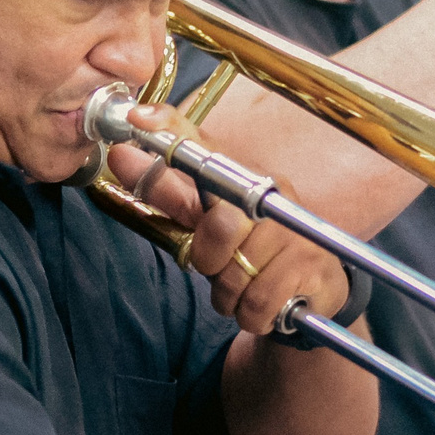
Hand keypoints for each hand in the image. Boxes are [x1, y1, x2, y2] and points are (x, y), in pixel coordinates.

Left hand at [107, 101, 352, 337]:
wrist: (312, 289)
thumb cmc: (250, 250)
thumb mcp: (205, 222)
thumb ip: (166, 191)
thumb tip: (121, 153)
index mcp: (243, 175)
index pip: (204, 146)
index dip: (171, 131)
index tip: (138, 120)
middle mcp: (273, 195)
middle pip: (219, 226)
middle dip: (209, 259)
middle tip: (218, 266)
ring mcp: (297, 230)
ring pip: (236, 275)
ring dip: (229, 294)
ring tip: (242, 286)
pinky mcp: (313, 267)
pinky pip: (257, 302)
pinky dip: (249, 314)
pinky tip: (258, 302)